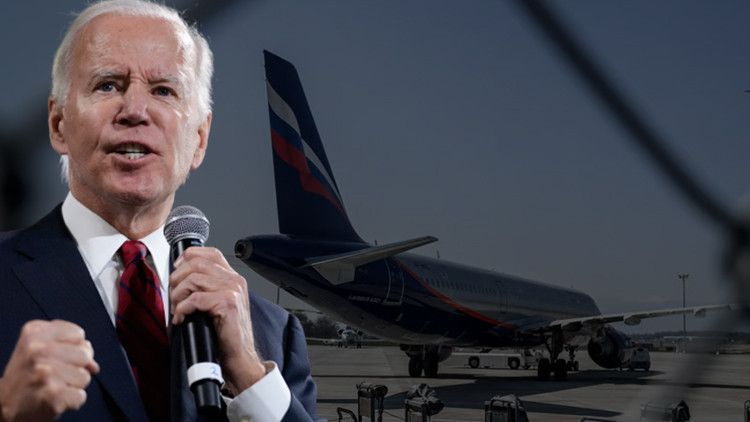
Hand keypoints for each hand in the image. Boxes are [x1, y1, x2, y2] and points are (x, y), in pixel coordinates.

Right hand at [0, 320, 99, 421]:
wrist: (2, 407)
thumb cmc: (27, 376)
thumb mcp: (39, 349)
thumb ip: (71, 347)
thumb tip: (94, 365)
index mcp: (34, 331)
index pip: (78, 333)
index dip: (73, 348)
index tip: (55, 357)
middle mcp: (38, 349)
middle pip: (85, 353)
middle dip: (76, 367)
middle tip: (53, 375)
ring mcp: (45, 372)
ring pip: (85, 376)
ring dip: (73, 385)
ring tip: (52, 387)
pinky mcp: (52, 394)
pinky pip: (81, 396)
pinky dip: (72, 402)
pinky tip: (53, 400)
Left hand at [169, 247, 266, 395]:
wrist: (239, 357)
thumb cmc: (226, 334)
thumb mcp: (217, 304)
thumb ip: (206, 287)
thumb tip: (179, 277)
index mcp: (232, 278)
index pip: (209, 253)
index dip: (188, 257)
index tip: (176, 270)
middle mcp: (235, 280)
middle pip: (196, 263)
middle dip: (176, 279)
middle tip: (173, 297)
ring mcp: (233, 290)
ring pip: (193, 279)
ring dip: (178, 295)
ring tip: (177, 309)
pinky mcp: (228, 304)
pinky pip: (195, 299)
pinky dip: (182, 309)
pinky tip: (182, 318)